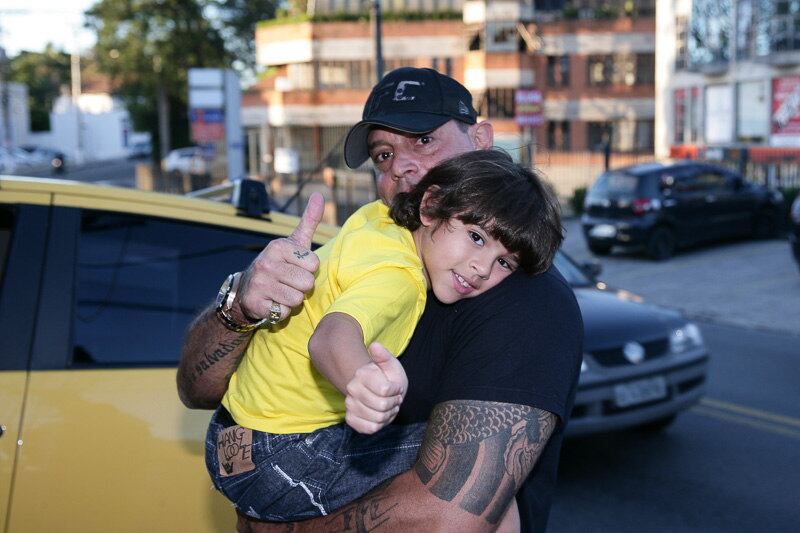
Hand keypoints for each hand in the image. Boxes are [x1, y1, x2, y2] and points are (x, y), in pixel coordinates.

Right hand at [236, 192, 324, 321]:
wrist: (246, 289)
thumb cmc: (280, 264)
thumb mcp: (294, 242)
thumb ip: (309, 220)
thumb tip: (318, 195)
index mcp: (278, 246)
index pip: (313, 264)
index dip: (308, 269)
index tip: (296, 267)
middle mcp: (266, 263)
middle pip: (307, 284)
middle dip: (302, 286)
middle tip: (289, 281)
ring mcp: (259, 284)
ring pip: (297, 299)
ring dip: (292, 300)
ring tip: (281, 291)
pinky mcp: (256, 304)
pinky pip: (284, 313)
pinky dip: (282, 312)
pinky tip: (272, 302)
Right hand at [345, 342, 407, 433]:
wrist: (379, 391)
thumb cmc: (388, 377)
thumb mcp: (391, 364)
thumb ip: (383, 356)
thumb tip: (374, 345)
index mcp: (361, 374)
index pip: (384, 390)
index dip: (395, 391)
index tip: (395, 387)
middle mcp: (352, 389)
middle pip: (381, 406)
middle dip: (393, 403)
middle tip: (393, 398)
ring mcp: (350, 404)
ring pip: (377, 418)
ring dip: (388, 414)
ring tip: (388, 406)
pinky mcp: (351, 419)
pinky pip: (369, 428)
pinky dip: (379, 424)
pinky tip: (380, 415)